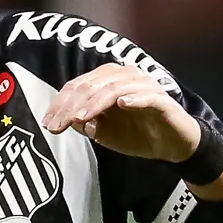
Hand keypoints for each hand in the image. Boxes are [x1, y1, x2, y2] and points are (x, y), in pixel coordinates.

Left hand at [40, 63, 198, 161]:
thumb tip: (70, 120)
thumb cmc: (140, 135)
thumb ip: (89, 125)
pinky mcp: (162, 99)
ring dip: (94, 103)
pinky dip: (134, 98)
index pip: (79, 85)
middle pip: (92, 84)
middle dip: (71, 105)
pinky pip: (147, 95)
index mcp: (109, 81)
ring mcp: (144, 86)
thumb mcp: (107, 134)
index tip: (48, 123)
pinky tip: (122, 105)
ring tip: (80, 118)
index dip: (61, 103)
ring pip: (114, 88)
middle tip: (58, 125)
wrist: (173, 146)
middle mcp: (125, 77)